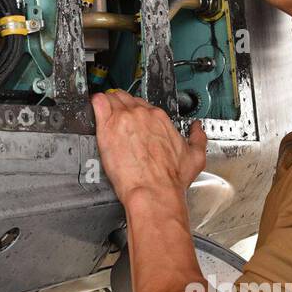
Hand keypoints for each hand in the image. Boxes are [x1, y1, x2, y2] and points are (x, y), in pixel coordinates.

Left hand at [90, 91, 206, 211]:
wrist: (154, 191)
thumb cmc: (170, 179)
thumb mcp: (195, 157)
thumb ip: (198, 138)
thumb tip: (197, 128)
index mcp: (159, 118)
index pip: (143, 105)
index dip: (136, 112)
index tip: (133, 121)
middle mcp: (142, 115)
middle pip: (126, 99)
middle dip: (121, 107)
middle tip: (117, 121)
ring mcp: (124, 119)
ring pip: (111, 99)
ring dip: (107, 105)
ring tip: (104, 116)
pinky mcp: (107, 127)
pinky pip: (98, 103)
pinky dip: (95, 104)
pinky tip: (94, 111)